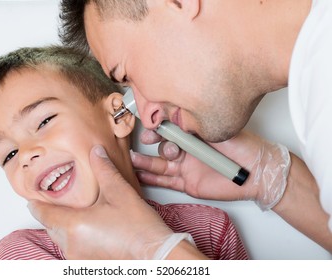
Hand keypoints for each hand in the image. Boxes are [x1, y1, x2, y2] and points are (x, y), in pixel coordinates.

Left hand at [28, 145, 199, 258]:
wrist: (155, 254)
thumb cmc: (138, 227)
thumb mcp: (119, 191)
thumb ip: (104, 169)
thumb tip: (96, 152)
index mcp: (74, 225)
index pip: (43, 214)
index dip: (37, 204)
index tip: (33, 198)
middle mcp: (71, 245)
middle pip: (51, 227)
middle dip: (52, 214)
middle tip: (56, 202)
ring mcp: (78, 258)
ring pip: (61, 239)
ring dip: (63, 226)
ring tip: (74, 213)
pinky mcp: (88, 265)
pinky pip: (72, 249)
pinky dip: (74, 238)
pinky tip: (89, 229)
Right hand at [133, 129, 289, 209]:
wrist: (257, 173)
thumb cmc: (243, 148)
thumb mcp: (217, 132)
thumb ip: (195, 128)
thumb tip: (175, 121)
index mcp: (194, 134)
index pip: (170, 129)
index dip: (158, 127)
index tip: (150, 126)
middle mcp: (187, 149)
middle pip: (162, 145)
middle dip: (152, 142)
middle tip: (147, 140)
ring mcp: (186, 167)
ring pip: (160, 164)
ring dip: (145, 162)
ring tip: (132, 161)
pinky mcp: (187, 183)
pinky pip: (166, 181)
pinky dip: (152, 179)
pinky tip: (140, 176)